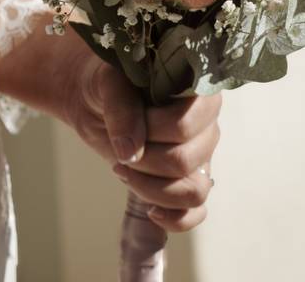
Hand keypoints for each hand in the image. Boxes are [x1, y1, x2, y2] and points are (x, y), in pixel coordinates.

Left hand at [54, 41, 221, 232]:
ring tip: (123, 170)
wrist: (97, 102)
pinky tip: (150, 211)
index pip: (184, 126)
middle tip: (119, 150)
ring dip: (151, 188)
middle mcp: (207, 126)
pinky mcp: (189, 180)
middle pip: (185, 161)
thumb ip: (122, 110)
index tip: (124, 124)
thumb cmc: (109, 86)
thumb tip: (130, 152)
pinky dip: (175, 219)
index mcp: (197, 94)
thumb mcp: (109, 85)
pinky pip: (196, 212)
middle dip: (143, 161)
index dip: (149, 131)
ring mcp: (202, 156)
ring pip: (193, 191)